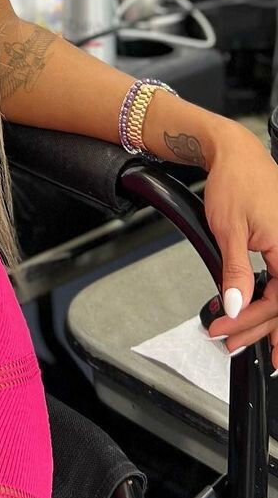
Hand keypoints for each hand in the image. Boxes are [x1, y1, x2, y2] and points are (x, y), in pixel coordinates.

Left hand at [201, 126, 277, 370]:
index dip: (251, 321)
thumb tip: (235, 306)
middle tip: (229, 342)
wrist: (237, 155)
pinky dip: (272, 300)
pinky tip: (261, 315)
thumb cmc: (234, 183)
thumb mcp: (228, 231)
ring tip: (243, 338)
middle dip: (256, 327)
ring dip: (266, 320)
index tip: (225, 332)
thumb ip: (236, 272)